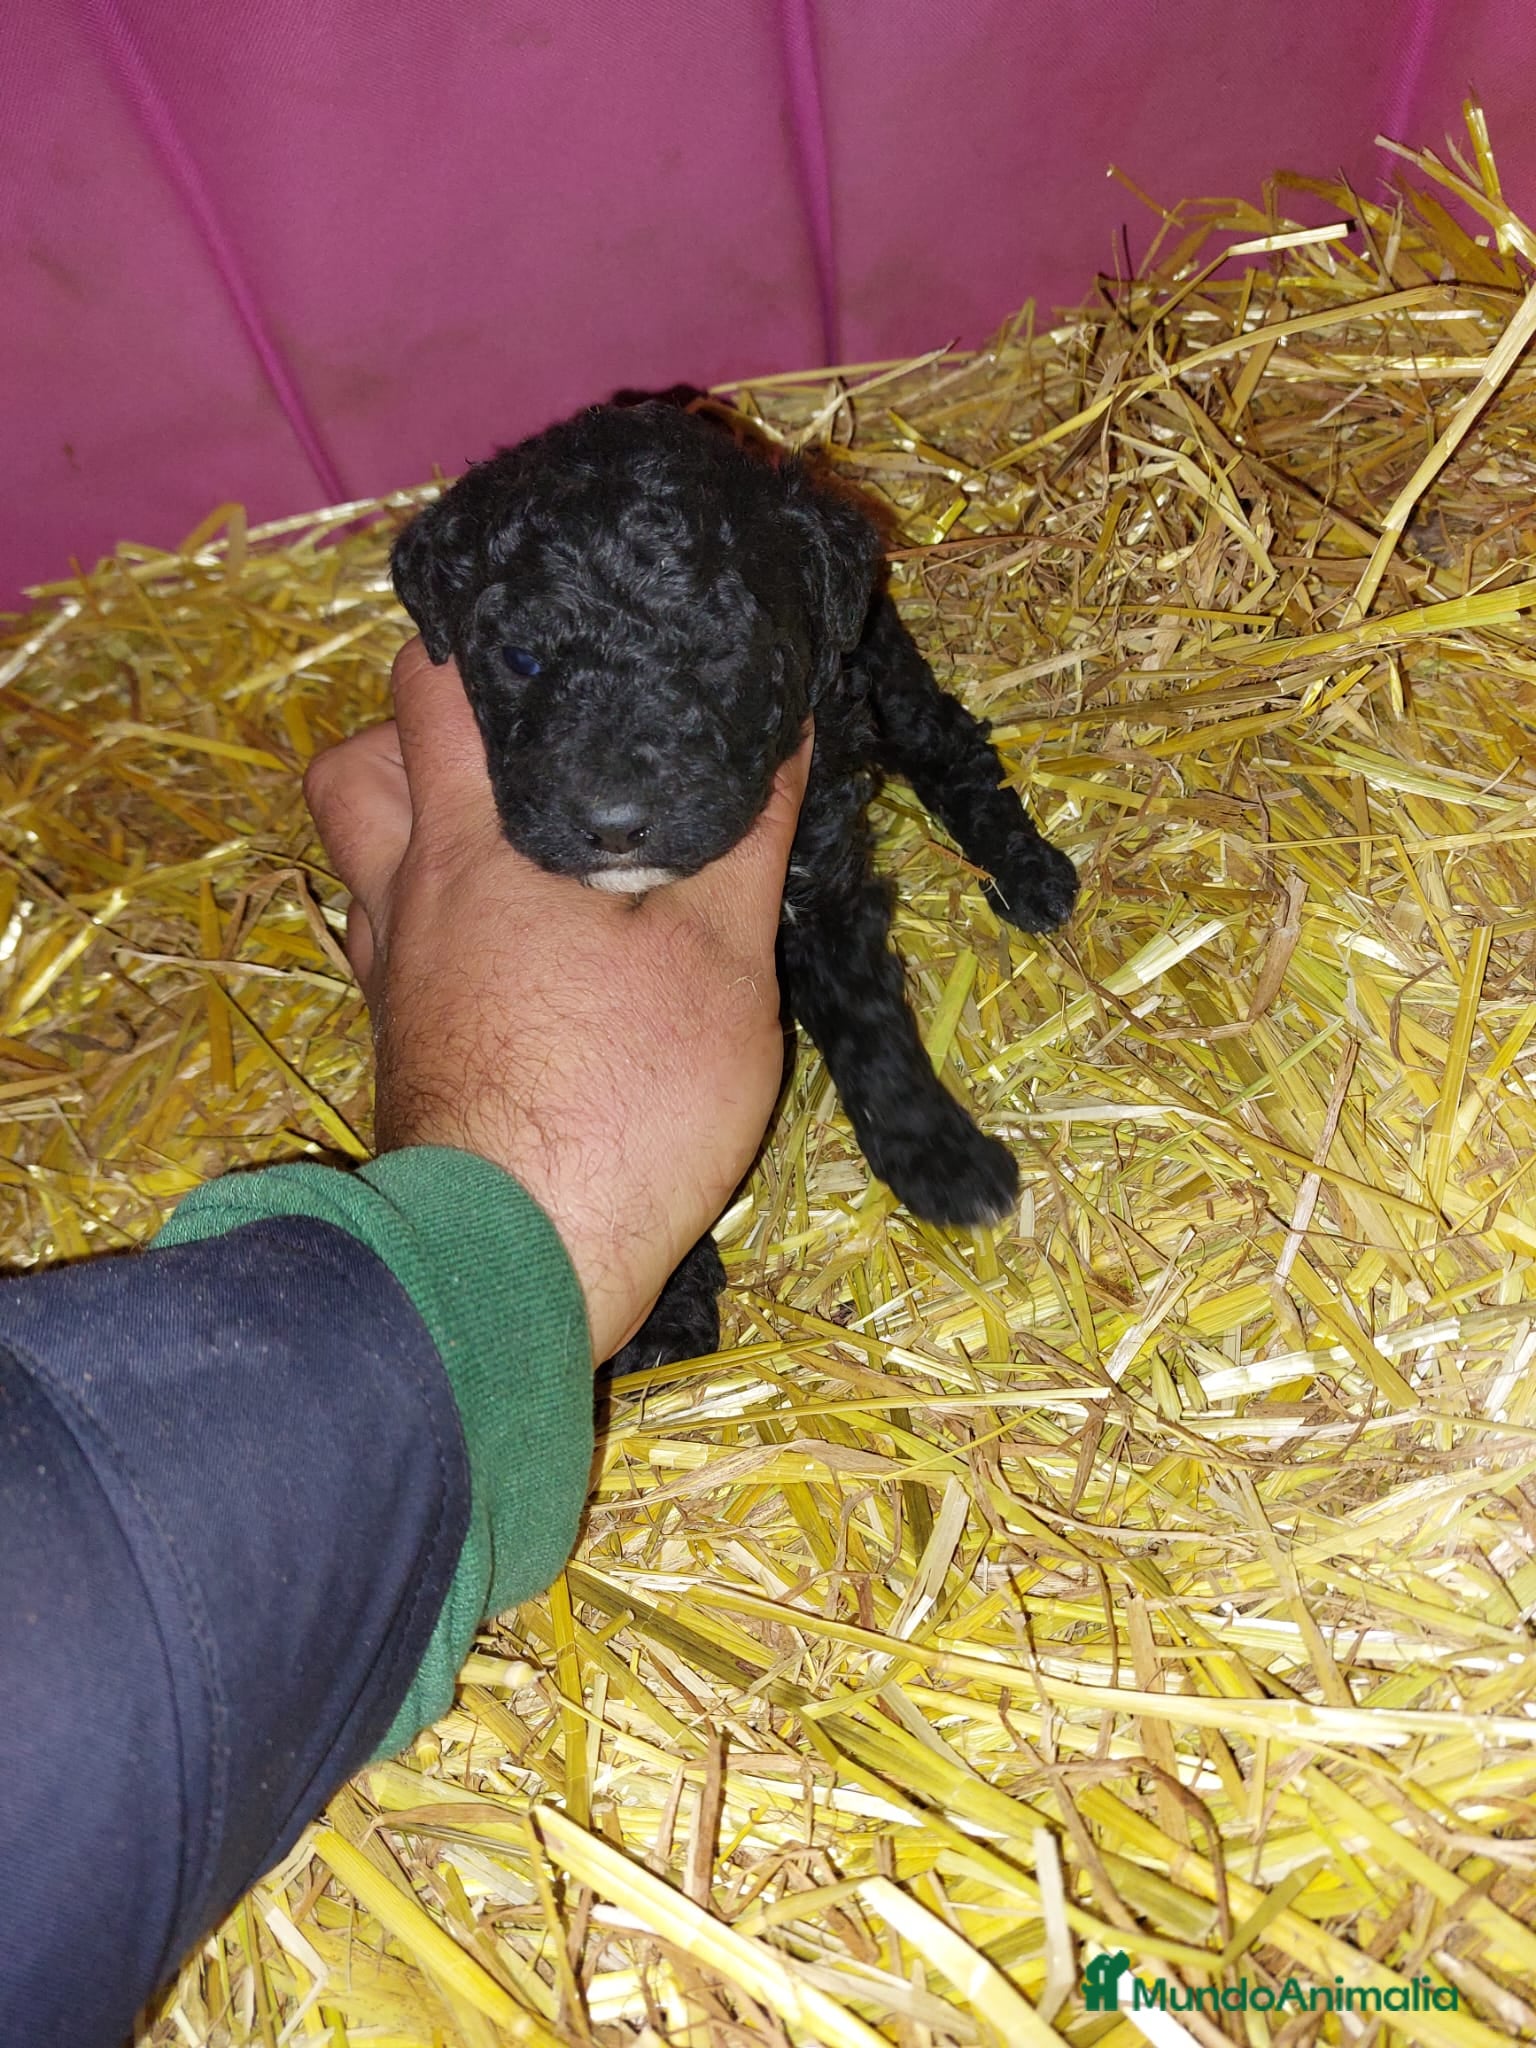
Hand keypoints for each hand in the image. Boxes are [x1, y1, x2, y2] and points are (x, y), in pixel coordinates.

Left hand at [303, 638, 808, 1361]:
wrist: (521, 1265)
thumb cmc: (621, 1099)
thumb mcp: (720, 963)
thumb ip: (745, 837)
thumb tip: (786, 727)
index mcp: (469, 849)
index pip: (429, 692)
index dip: (468, 635)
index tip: (536, 622)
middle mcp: (404, 901)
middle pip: (351, 769)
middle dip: (407, 730)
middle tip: (504, 738)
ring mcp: (390, 980)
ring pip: (358, 863)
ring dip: (408, 827)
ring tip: (505, 835)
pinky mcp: (402, 1047)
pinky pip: (387, 942)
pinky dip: (430, 917)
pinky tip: (510, 943)